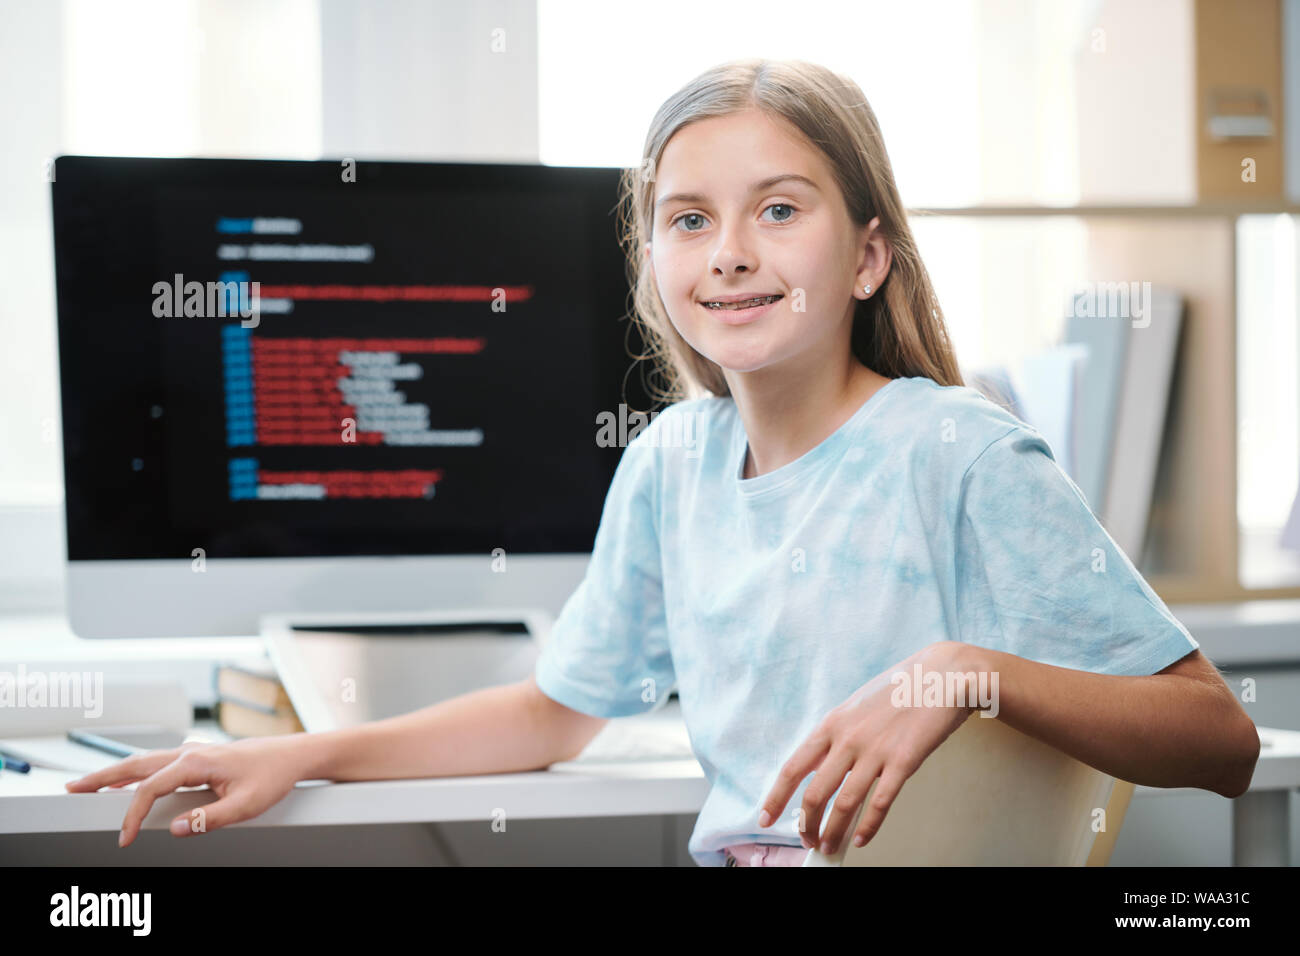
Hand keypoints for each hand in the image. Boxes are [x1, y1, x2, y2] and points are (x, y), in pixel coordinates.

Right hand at [64, 736, 310, 846]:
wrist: (293, 755)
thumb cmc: (273, 776)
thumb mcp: (246, 805)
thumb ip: (208, 819)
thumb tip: (173, 829)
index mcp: (196, 762)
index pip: (150, 790)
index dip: (132, 816)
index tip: (125, 839)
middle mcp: (190, 752)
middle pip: (135, 765)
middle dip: (101, 777)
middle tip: (72, 790)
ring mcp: (193, 752)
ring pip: (144, 761)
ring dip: (115, 772)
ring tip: (89, 783)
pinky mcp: (198, 757)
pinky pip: (158, 763)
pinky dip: (135, 770)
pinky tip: (127, 779)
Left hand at [758, 641, 979, 855]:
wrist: (941, 675)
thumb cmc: (899, 689)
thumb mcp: (855, 706)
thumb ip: (836, 735)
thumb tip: (817, 766)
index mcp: (832, 724)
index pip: (793, 767)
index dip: (776, 797)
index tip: (765, 818)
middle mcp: (847, 739)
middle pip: (815, 793)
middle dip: (807, 825)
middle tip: (808, 842)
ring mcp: (875, 751)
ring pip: (844, 803)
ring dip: (833, 832)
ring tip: (829, 848)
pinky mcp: (903, 761)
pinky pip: (880, 803)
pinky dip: (868, 827)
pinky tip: (861, 840)